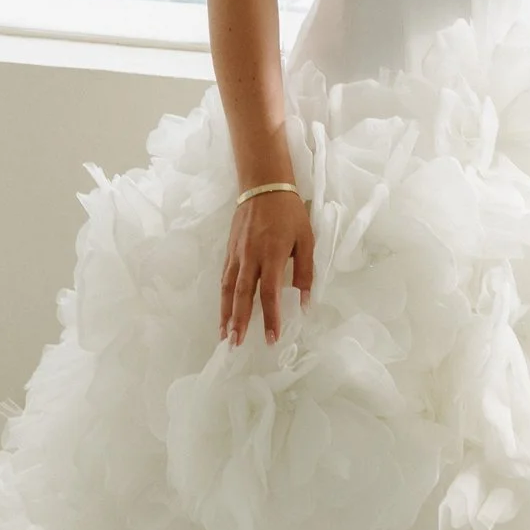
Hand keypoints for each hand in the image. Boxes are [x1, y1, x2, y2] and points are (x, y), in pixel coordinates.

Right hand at [220, 187, 312, 345]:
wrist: (263, 185)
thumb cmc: (289, 212)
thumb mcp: (306, 239)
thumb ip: (305, 271)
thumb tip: (305, 301)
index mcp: (272, 255)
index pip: (269, 293)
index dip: (270, 317)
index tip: (271, 338)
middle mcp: (250, 257)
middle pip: (242, 295)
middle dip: (239, 321)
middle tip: (236, 344)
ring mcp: (237, 254)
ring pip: (228, 289)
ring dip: (226, 313)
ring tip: (224, 334)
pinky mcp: (230, 250)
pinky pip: (225, 277)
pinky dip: (223, 296)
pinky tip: (224, 309)